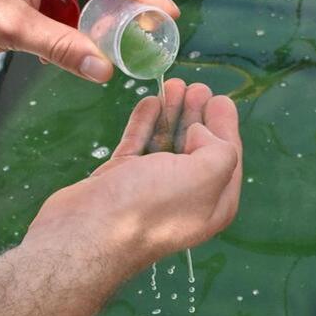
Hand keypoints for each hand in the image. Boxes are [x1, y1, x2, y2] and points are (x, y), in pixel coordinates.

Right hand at [25, 79, 242, 269]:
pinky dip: (145, 122)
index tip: (220, 99)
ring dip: (172, 113)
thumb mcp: (207, 174)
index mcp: (214, 203)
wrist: (88, 231)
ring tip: (174, 84)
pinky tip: (150, 102)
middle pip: (196, 147)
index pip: (227, 158)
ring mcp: (150, 189)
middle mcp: (185, 197)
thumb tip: (198, 132)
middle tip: (197, 87)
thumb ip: (219, 148)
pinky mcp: (120, 180)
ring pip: (166, 143)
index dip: (225, 126)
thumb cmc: (153, 204)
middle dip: (198, 115)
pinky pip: (138, 145)